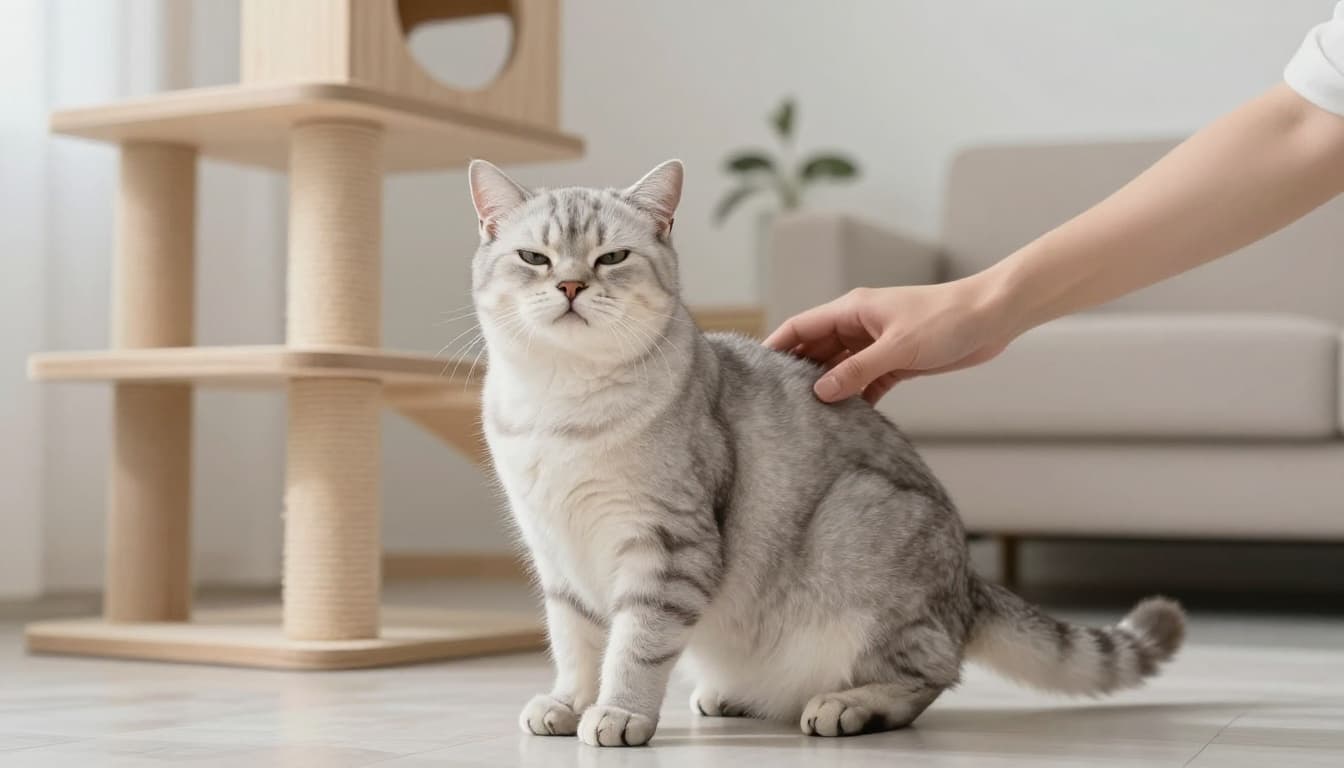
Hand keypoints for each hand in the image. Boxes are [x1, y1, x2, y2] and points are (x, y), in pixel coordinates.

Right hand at [764, 277, 1013, 403]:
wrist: (992, 317)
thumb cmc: (946, 319)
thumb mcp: (897, 348)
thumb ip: (857, 370)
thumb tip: (820, 392)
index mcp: (852, 310)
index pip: (801, 327)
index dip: (777, 346)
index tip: (756, 370)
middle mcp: (860, 326)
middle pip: (817, 350)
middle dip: (800, 373)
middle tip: (778, 403)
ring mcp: (878, 344)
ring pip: (841, 368)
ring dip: (829, 389)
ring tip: (809, 416)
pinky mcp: (897, 361)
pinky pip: (867, 381)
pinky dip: (857, 397)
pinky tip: (848, 418)